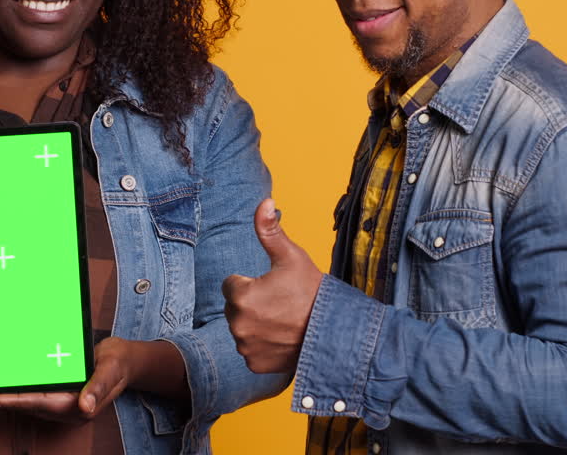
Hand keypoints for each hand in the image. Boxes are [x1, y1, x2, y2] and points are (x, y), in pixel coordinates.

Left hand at [0, 337, 133, 422]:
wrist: (126, 362)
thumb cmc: (118, 363)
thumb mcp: (111, 369)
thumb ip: (98, 387)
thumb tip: (84, 406)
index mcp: (80, 405)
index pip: (42, 404)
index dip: (17, 401)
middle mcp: (68, 408)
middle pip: (29, 405)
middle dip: (3, 400)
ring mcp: (63, 403)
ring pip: (29, 401)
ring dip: (7, 396)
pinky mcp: (59, 395)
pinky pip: (35, 394)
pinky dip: (18, 389)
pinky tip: (5, 381)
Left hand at [222, 198, 323, 373]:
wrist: (335, 332)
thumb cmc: (313, 291)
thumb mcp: (291, 256)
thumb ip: (269, 230)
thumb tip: (265, 201)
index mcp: (241, 295)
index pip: (231, 285)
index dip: (252, 283)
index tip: (273, 287)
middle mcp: (237, 324)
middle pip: (235, 308)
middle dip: (252, 304)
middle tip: (280, 304)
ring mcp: (245, 347)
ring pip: (242, 328)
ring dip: (256, 324)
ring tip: (282, 321)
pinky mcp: (254, 365)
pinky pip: (250, 350)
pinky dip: (262, 346)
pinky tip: (281, 339)